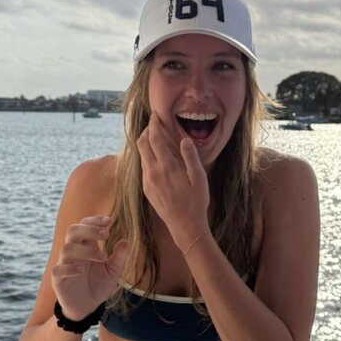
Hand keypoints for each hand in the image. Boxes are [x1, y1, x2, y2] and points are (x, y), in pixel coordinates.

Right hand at [51, 216, 128, 320]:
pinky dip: (70, 268)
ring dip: (86, 250)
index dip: (94, 220)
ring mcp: (64, 264)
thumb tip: (126, 241)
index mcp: (86, 246)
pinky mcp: (58, 280)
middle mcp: (74, 252)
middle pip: (73, 231)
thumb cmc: (99, 285)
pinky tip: (82, 270)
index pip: (84, 225)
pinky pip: (59, 269)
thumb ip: (119, 257)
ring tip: (103, 257)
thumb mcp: (114, 272)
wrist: (88, 308)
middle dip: (89, 229)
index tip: (109, 221)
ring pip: (67, 249)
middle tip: (106, 234)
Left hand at [136, 111, 209, 252]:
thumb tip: (184, 139)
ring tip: (156, 137)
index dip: (154, 124)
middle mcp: (153, 172)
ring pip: (141, 154)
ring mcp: (147, 181)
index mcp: (167, 167)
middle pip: (142, 143)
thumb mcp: (199, 179)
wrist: (184, 226)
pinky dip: (147, 155)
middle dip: (147, 130)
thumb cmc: (196, 203)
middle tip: (155, 123)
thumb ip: (191, 158)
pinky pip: (143, 166)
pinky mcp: (146, 188)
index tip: (156, 114)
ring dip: (146, 142)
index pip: (155, 138)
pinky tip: (157, 156)